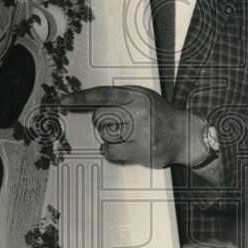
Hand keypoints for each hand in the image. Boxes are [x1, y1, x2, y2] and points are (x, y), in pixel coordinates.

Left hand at [61, 85, 206, 168]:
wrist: (183, 134)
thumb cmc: (160, 114)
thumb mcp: (143, 96)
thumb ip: (121, 96)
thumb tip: (92, 100)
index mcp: (137, 97)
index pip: (103, 95)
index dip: (82, 98)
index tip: (65, 100)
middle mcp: (138, 114)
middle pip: (100, 118)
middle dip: (103, 121)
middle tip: (116, 123)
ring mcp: (139, 134)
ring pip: (105, 136)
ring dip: (110, 137)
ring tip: (127, 135)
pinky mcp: (140, 151)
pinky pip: (111, 151)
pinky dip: (111, 150)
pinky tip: (122, 146)